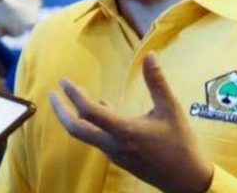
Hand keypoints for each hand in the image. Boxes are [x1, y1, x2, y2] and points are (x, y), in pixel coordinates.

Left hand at [49, 53, 213, 192]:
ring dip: (74, 116)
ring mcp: (114, 154)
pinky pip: (96, 139)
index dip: (74, 95)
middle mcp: (113, 144)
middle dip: (60, 110)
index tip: (64, 81)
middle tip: (51, 94)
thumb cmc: (181, 143)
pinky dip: (90, 124)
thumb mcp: (171, 109)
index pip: (90, 111)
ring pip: (84, 135)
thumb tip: (149, 55)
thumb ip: (157, 82)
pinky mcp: (118, 159)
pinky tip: (102, 109)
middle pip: (75, 129)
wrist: (185, 180)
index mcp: (124, 131)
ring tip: (72, 97)